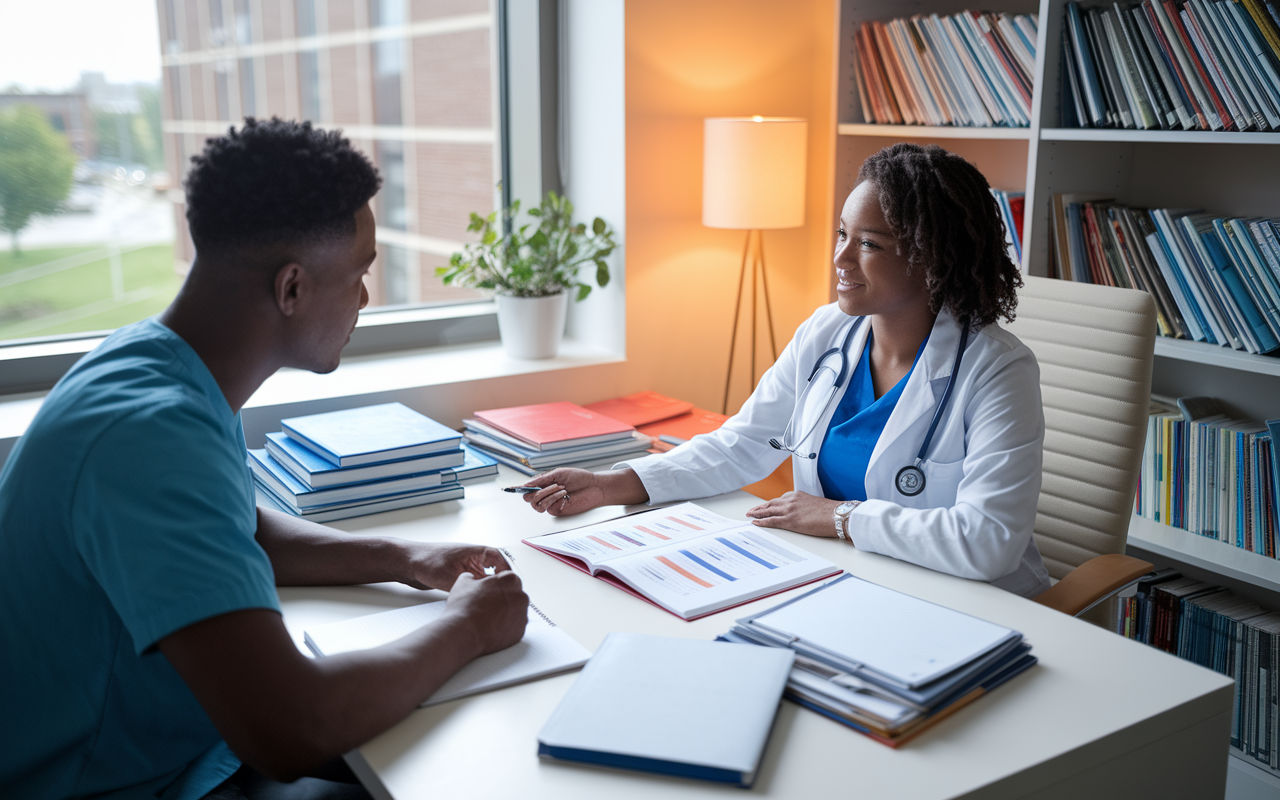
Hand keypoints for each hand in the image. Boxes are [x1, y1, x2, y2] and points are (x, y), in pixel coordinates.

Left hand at [400, 542, 511, 590]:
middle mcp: (472, 559)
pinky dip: (478, 592)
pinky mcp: (458, 576)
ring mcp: (465, 568)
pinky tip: (477, 602)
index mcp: (474, 551)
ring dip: (488, 588)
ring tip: (493, 601)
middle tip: (505, 596)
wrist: (406, 562)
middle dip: (500, 583)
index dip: (508, 571)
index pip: (499, 558)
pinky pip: (474, 584)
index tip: (512, 583)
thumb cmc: (425, 560)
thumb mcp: (448, 576)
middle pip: (494, 570)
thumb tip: (481, 597)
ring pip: (484, 579)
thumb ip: (467, 586)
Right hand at [443, 571, 528, 656]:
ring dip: (505, 614)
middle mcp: (521, 597)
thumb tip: (471, 578)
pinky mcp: (520, 633)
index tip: (487, 591)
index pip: (507, 578)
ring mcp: (523, 616)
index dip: (496, 584)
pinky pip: (514, 628)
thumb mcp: (463, 584)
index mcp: (510, 580)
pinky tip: (490, 629)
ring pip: (515, 612)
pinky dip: (505, 628)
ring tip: (486, 619)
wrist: (464, 635)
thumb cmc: (463, 608)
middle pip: (514, 595)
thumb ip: (471, 577)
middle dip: (502, 599)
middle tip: (486, 606)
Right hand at [517, 467, 646, 516]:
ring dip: (546, 495)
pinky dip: (554, 499)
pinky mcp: (557, 510)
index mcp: (544, 484)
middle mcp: (545, 494)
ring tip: (560, 488)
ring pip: (535, 504)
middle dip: (536, 491)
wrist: (594, 486)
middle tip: (549, 485)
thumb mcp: (558, 474)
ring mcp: (550, 503)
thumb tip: (526, 484)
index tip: (513, 488)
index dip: (519, 489)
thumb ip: (541, 480)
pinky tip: (564, 495)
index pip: (527, 488)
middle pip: (527, 498)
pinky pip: (547, 508)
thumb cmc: (579, 478)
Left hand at [745, 491, 842, 537]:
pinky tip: (755, 522)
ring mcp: (789, 510)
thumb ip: (804, 505)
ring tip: (750, 515)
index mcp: (797, 495)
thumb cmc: (830, 511)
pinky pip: (772, 521)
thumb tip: (802, 512)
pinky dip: (762, 521)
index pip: (779, 499)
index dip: (769, 504)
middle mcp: (791, 500)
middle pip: (770, 504)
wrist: (836, 515)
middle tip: (751, 510)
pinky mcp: (790, 520)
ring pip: (768, 511)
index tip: (764, 506)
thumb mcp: (814, 504)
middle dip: (759, 507)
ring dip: (757, 513)